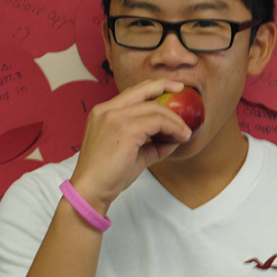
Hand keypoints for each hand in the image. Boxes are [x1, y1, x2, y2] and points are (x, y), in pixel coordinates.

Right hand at [69, 79, 191, 213]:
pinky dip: (173, 128)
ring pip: (154, 108)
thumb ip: (152, 143)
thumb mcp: (133, 153)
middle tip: (183, 91)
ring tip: (185, 133)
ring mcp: (115, 117)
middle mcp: (107, 110)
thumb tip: (174, 138)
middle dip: (166, 86)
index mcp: (103, 113)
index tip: (172, 87)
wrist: (91, 190)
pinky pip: (158, 122)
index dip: (153, 87)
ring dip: (175, 120)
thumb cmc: (109, 175)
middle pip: (143, 90)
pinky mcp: (126, 129)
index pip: (132, 92)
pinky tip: (180, 138)